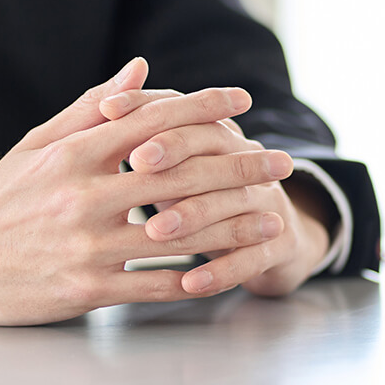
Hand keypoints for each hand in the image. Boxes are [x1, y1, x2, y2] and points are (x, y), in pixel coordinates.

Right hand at [0, 58, 296, 324]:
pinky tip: (232, 269)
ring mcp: (87, 244)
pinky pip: (158, 282)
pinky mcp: (87, 289)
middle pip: (181, 173)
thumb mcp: (37, 144)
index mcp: (73, 152)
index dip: (205, 107)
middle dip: (240, 165)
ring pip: (179, 232)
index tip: (243, 102)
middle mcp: (84, 194)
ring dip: (235, 224)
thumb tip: (141, 71)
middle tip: (280, 161)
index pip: (154, 119)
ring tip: (272, 217)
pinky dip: (200, 277)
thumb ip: (92, 107)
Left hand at [98, 91, 333, 296]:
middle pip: (213, 148)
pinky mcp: (280, 244)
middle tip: (135, 165)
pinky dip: (223, 270)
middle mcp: (247, 161)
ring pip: (233, 200)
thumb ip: (140, 137)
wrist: (272, 244)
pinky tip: (191, 283)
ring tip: (154, 230)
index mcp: (217, 135)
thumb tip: (105, 101)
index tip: (109, 111)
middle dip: (174, 153)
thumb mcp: (172, 168)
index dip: (148, 108)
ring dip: (194, 214)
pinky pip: (254, 257)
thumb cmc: (200, 200)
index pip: (186, 110)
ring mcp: (269, 202)